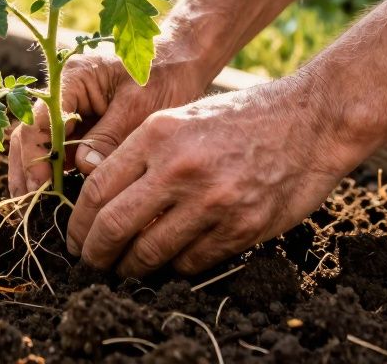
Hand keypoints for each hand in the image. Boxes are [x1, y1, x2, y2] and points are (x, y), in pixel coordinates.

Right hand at [6, 40, 211, 196]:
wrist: (183, 61)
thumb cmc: (163, 76)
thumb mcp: (140, 107)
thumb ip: (110, 137)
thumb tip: (84, 169)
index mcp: (73, 78)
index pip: (40, 120)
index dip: (36, 156)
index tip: (41, 187)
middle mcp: (64, 92)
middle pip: (30, 134)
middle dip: (27, 170)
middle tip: (29, 205)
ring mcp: (70, 110)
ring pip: (40, 145)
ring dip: (36, 174)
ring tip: (36, 208)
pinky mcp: (82, 125)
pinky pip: (61, 151)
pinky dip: (56, 174)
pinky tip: (58, 200)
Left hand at [65, 75, 360, 276]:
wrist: (311, 120)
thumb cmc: (241, 117)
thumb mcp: (181, 118)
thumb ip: (141, 153)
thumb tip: (98, 195)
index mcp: (157, 134)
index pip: (96, 190)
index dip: (78, 224)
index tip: (76, 239)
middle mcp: (179, 167)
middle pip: (114, 227)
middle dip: (95, 254)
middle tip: (90, 263)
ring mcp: (212, 201)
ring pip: (149, 252)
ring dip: (131, 267)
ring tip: (125, 268)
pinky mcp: (241, 227)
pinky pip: (190, 262)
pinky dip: (174, 267)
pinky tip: (170, 261)